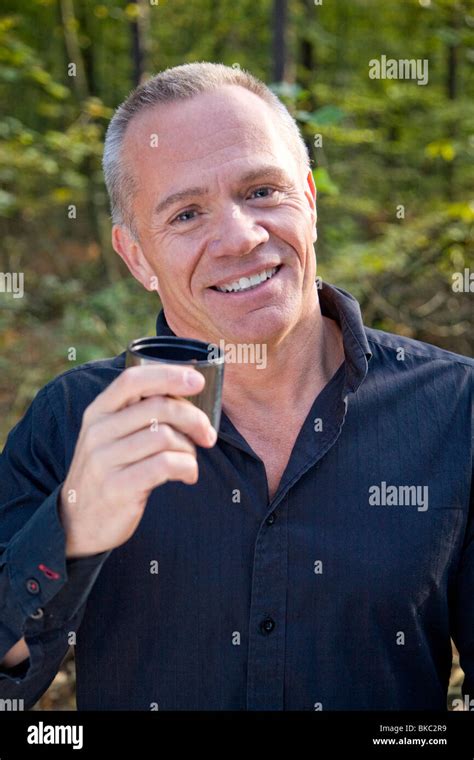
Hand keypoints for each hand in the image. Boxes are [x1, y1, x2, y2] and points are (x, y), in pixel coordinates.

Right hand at [59, 365, 215, 557]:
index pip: (133, 380)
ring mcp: (104, 460)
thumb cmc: (110, 471)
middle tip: (207, 435)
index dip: (168, 375)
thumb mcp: (111, 435)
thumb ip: (138, 412)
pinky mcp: (117, 487)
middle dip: (194, 418)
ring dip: (189, 448)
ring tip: (189, 460)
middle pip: (158, 407)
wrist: (79, 521)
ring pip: (165, 436)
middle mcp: (98, 431)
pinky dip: (187, 468)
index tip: (198, 381)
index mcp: (99, 411)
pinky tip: (188, 475)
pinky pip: (165, 465)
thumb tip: (188, 387)